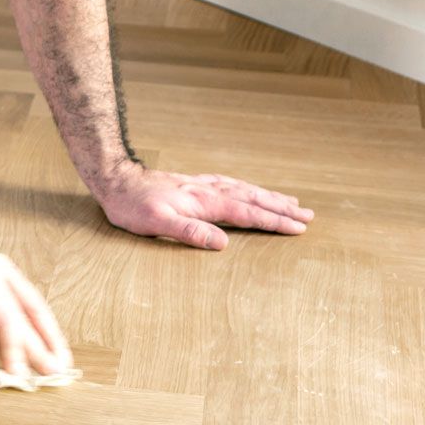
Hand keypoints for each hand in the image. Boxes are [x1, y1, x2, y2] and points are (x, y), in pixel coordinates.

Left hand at [94, 162, 312, 249]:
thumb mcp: (156, 224)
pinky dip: (249, 188)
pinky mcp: (195, 184)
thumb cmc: (133, 206)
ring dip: (269, 197)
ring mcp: (203, 185)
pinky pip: (232, 184)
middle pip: (253, 198)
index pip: (247, 213)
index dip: (273, 221)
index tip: (298, 228)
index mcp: (205, 202)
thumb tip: (222, 244)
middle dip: (281, 208)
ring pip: (245, 189)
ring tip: (293, 203)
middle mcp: (208, 190)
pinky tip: (252, 190)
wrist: (116, 180)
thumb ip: (189, 232)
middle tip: (309, 216)